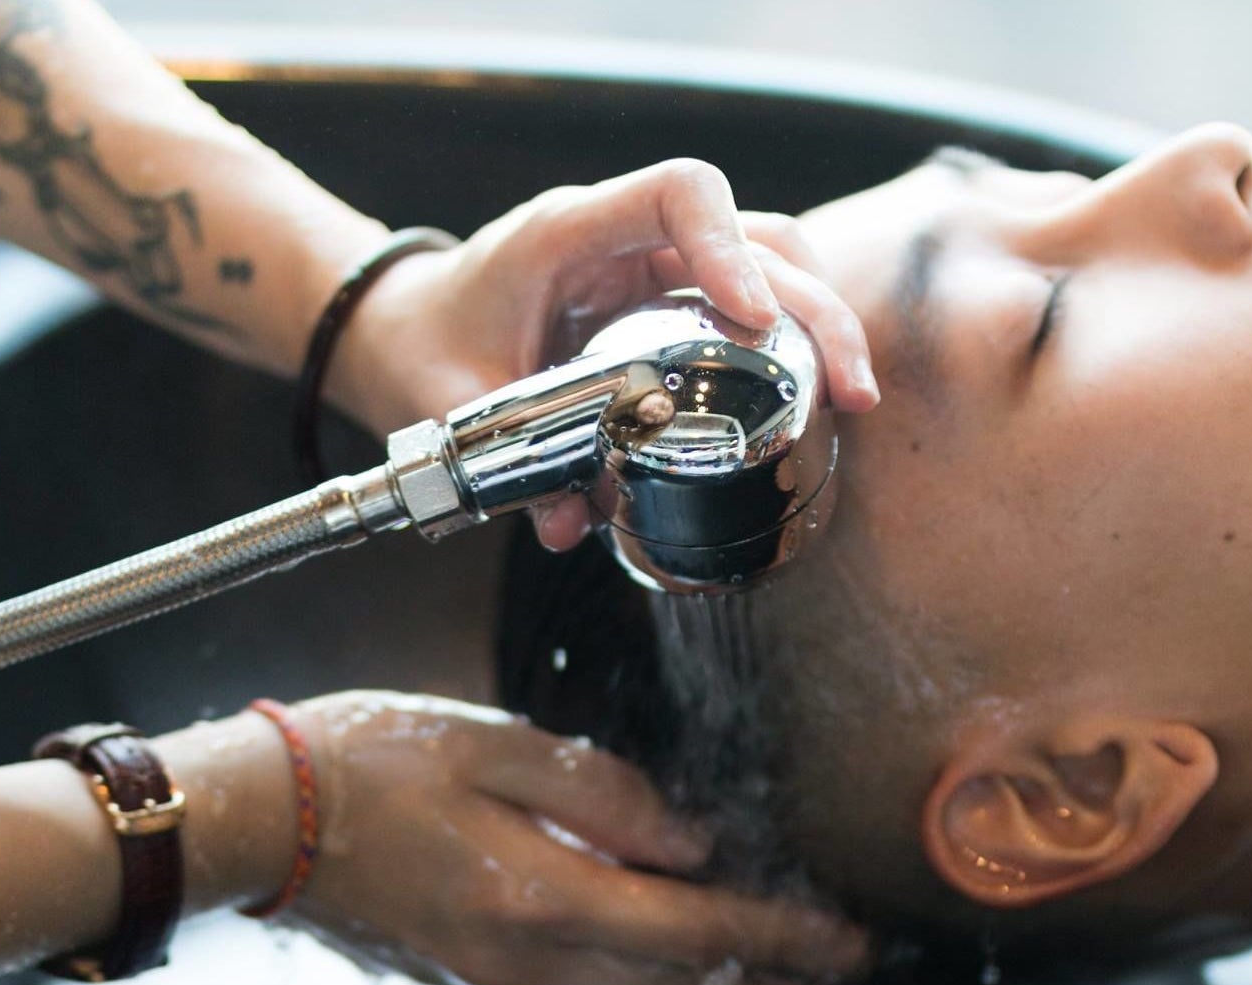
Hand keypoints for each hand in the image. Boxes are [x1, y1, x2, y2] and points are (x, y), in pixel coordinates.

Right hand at [278, 691, 868, 984]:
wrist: (264, 816)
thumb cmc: (368, 760)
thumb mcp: (496, 740)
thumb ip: (605, 792)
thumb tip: (692, 842)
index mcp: (538, 896)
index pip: (695, 930)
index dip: (781, 939)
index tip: (846, 941)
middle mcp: (525, 963)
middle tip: (849, 983)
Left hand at [326, 159, 878, 549]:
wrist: (403, 328)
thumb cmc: (423, 342)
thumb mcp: (450, 400)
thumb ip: (509, 462)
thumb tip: (573, 524)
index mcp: (571, 231)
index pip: (680, 193)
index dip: (731, 247)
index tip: (755, 320)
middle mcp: (626, 239)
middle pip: (757, 236)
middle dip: (812, 308)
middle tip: (847, 389)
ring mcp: (654, 268)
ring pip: (770, 266)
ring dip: (819, 323)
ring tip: (848, 398)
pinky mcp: (668, 305)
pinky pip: (747, 307)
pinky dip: (788, 346)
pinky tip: (815, 398)